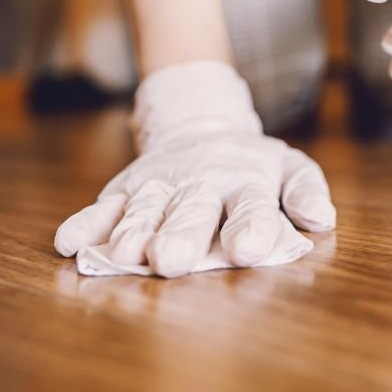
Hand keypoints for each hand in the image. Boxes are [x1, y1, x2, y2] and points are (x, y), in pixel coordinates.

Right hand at [53, 62, 335, 277]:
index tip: (249, 249)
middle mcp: (200, 182)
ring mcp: (160, 184)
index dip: (250, 226)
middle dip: (182, 235)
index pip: (252, 205)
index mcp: (246, 181)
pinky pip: (105, 207)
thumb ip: (305, 191)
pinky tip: (68, 243)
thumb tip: (323, 219)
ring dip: (133, 232)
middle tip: (172, 261)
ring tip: (124, 256)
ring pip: (146, 210)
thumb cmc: (252, 165)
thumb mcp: (290, 168)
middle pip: (192, 210)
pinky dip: (86, 223)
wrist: (201, 129)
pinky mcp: (126, 188)